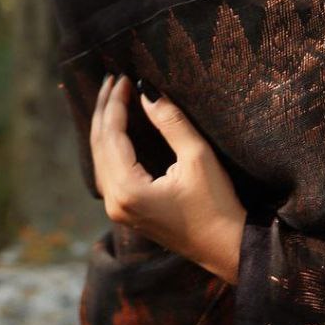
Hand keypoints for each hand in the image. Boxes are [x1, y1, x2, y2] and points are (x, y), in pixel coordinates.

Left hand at [90, 73, 247, 284]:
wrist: (226, 247)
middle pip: (99, 147)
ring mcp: (118, 210)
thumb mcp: (197, 156)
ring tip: (111, 98)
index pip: (111, 136)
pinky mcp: (127, 212)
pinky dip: (108, 146)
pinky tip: (114, 130)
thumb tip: (146, 91)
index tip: (123, 77)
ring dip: (104, 127)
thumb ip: (170, 122)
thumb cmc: (216, 204)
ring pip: (100, 160)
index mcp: (128, 190)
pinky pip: (107, 172)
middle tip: (113, 80)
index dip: (116, 104)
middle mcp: (115, 202)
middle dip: (104, 110)